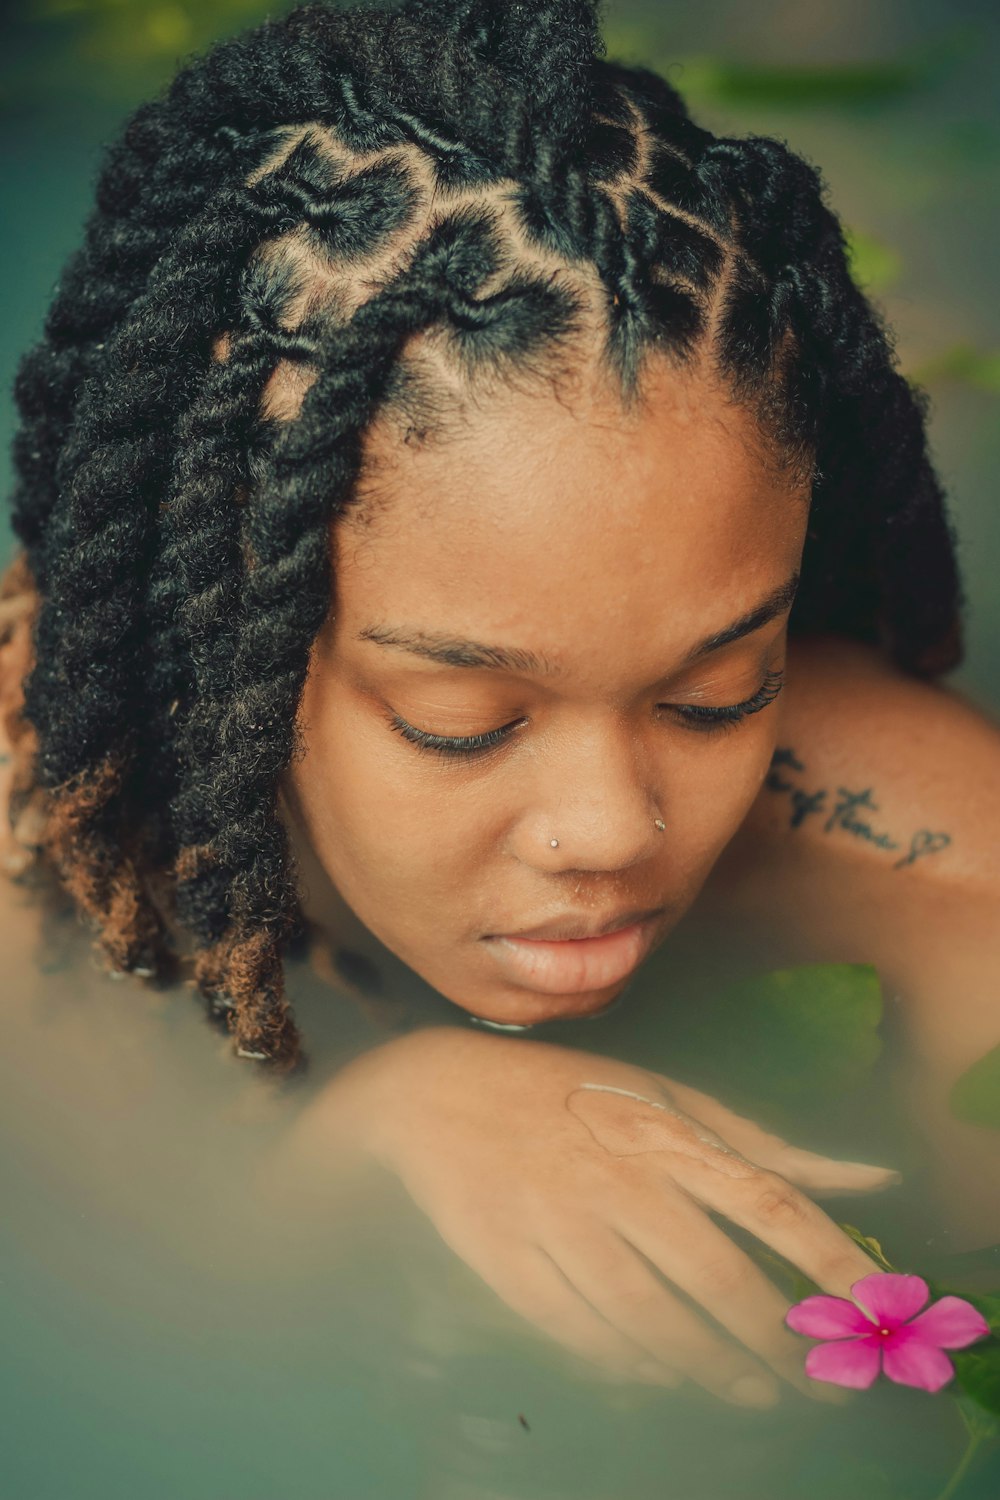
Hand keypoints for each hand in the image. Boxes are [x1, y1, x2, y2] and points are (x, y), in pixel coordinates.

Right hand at [301, 1025, 898, 1406]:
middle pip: (714, 1274)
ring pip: (648, 1315)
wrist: (435, 1093)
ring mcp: (559, 1219)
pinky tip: (657, 1379)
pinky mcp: (506, 1258)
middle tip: (815, 1387)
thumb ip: (762, 1143)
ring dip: (709, 1367)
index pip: (766, 1198)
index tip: (874, 1309)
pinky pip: (576, 1331)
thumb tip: (869, 1176)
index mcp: (664, 1132)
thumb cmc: (566, 1092)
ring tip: (752, 1396)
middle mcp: (618, 1176)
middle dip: (774, 1340)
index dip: (828, 1257)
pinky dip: (622, 1364)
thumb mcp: (665, 1096)